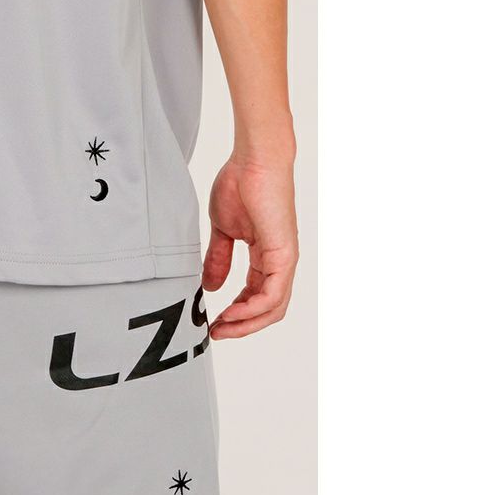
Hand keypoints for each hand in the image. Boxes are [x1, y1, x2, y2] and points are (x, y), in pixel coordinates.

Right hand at [202, 154, 297, 338]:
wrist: (253, 161)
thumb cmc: (240, 185)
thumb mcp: (223, 230)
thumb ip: (218, 258)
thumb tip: (212, 285)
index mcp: (266, 256)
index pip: (255, 296)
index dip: (234, 313)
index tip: (212, 321)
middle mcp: (279, 262)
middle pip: (267, 309)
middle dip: (241, 326)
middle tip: (216, 333)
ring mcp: (284, 259)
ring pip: (273, 307)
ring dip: (246, 323)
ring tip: (222, 327)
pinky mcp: (284, 255)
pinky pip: (273, 294)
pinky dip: (253, 308)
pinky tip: (233, 312)